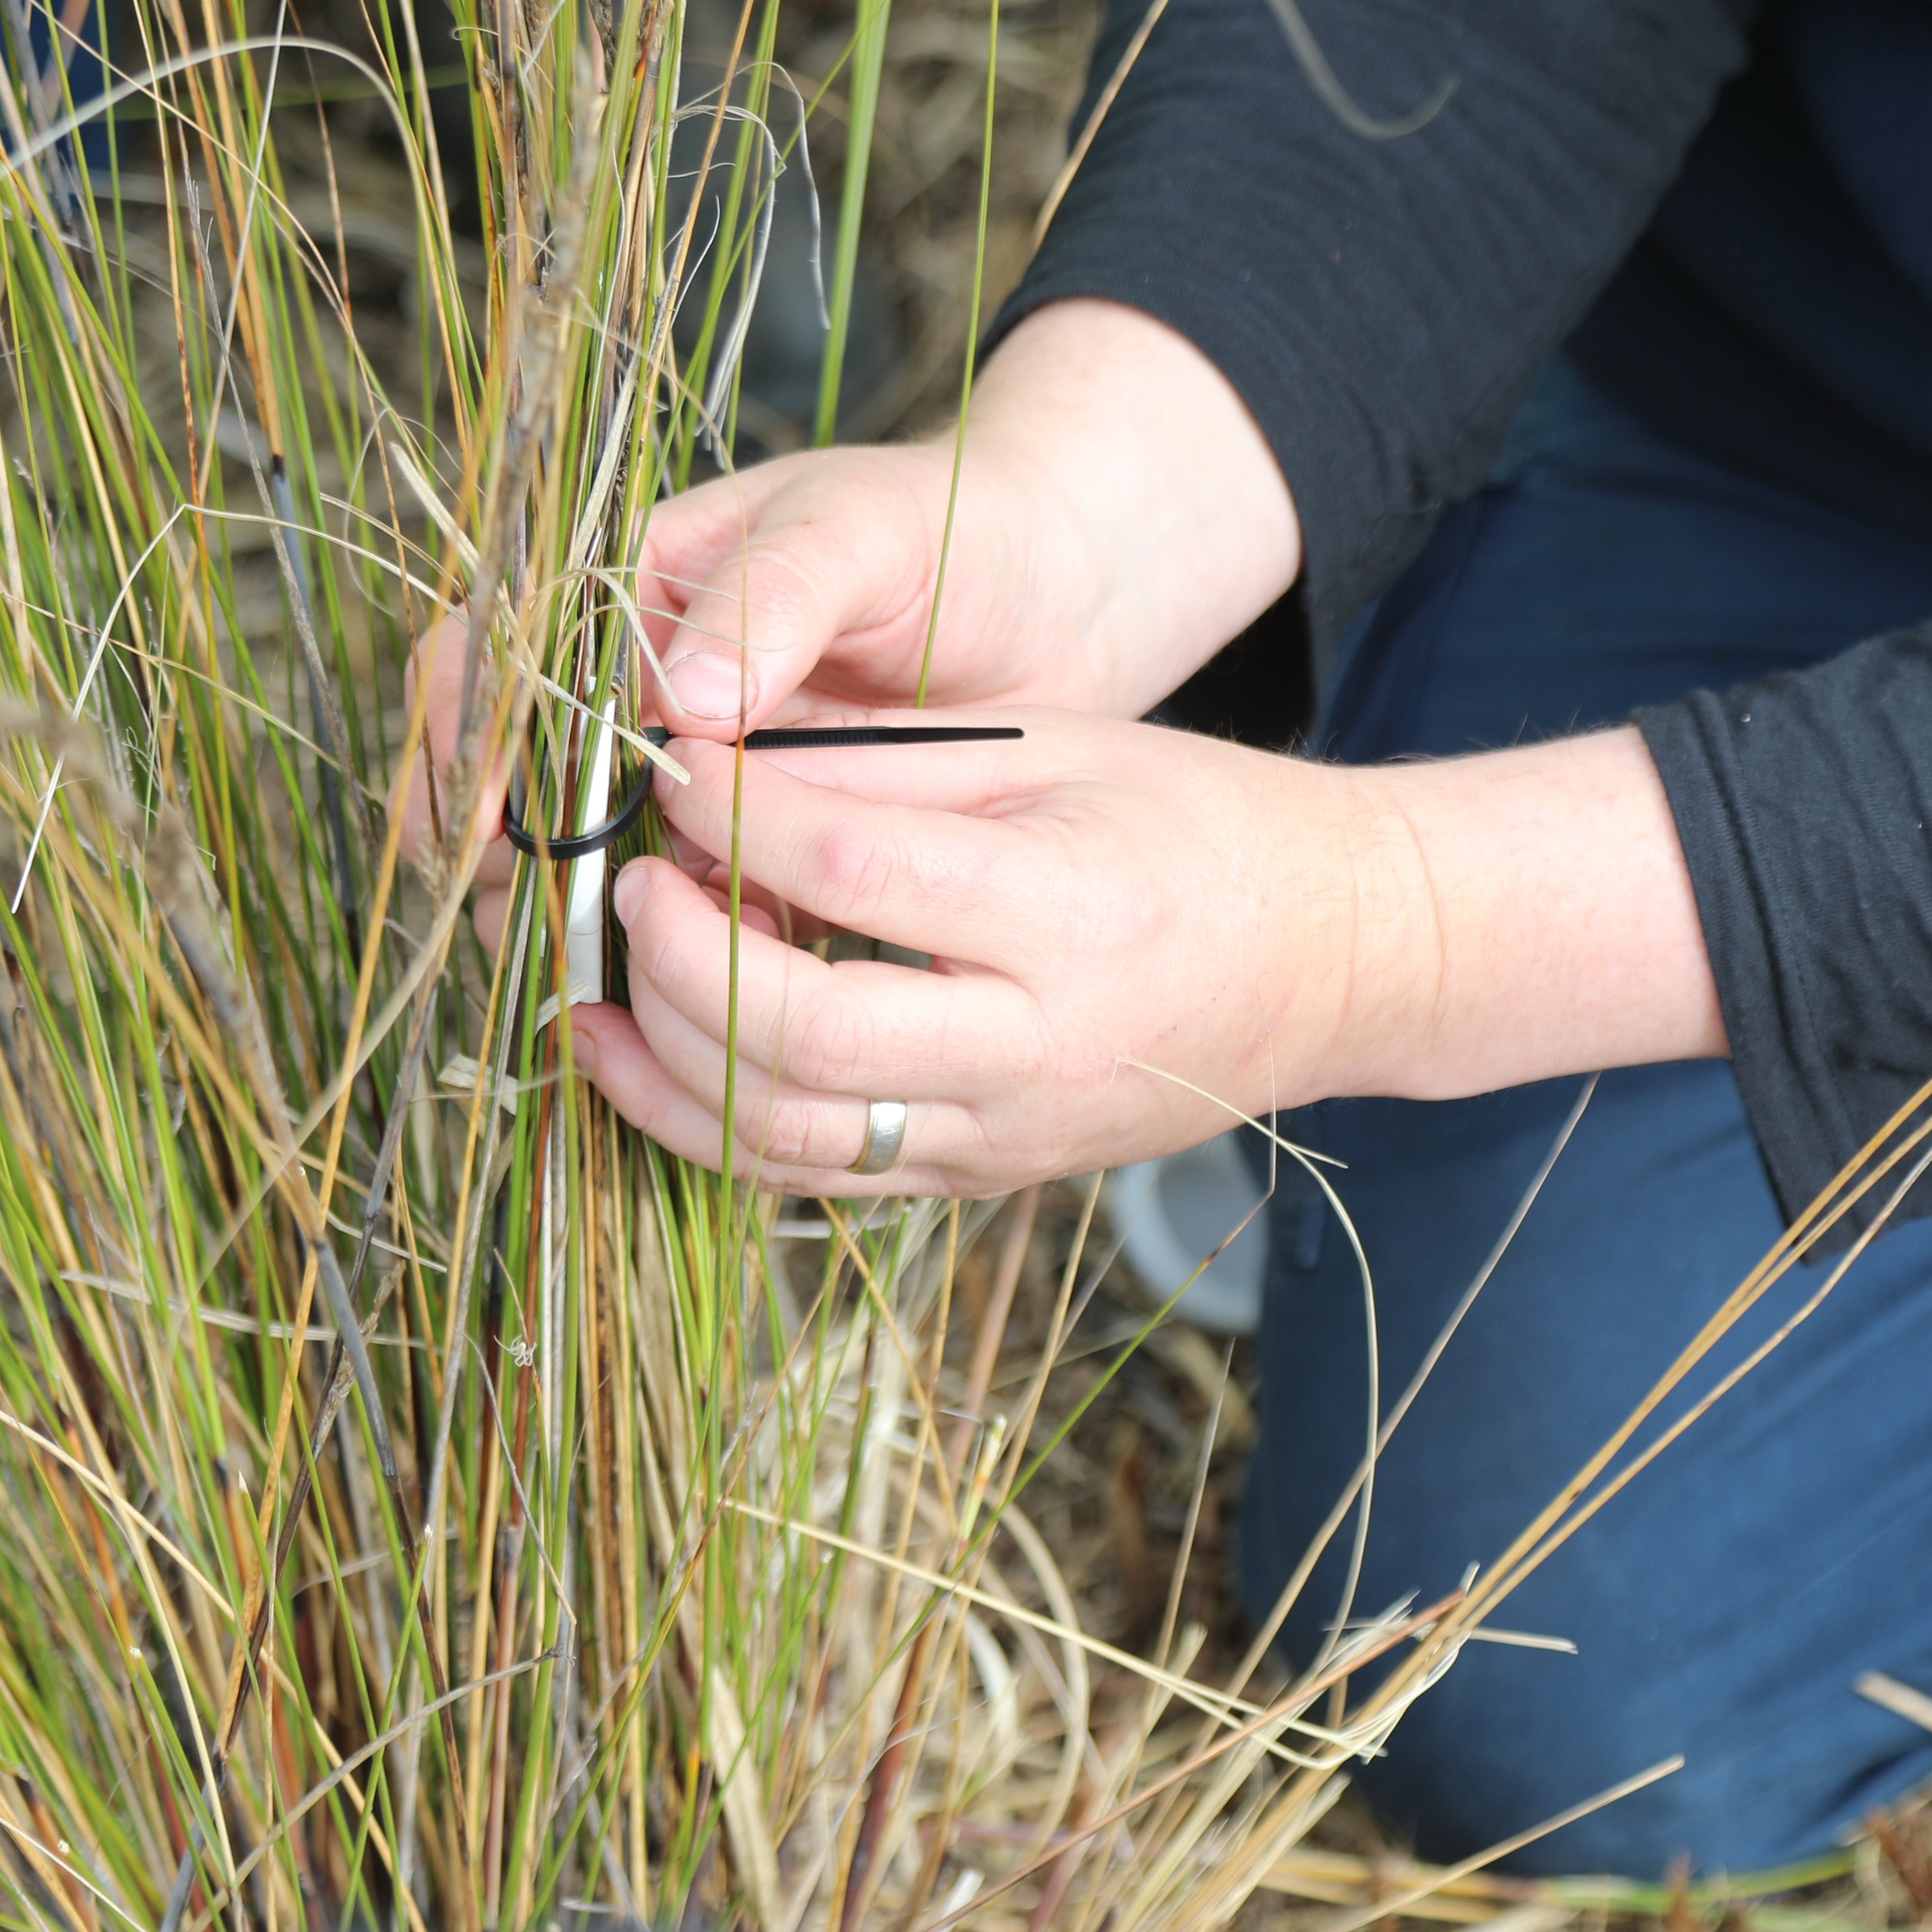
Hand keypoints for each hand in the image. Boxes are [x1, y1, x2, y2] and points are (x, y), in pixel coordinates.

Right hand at [398, 298, 1298, 931]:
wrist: (1064, 589)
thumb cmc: (952, 525)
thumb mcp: (858, 530)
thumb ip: (772, 597)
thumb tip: (682, 695)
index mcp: (634, 592)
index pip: (491, 658)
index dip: (464, 735)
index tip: (482, 806)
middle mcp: (643, 690)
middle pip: (516, 781)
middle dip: (510, 850)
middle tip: (536, 905)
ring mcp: (697, 775)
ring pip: (589, 859)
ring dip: (578, 913)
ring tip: (599, 957)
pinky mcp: (760, 847)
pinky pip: (684, 910)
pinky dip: (670, 953)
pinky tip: (680, 989)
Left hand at [565, 711, 1429, 1194]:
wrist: (1335, 958)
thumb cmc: (1201, 826)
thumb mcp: (1060, 751)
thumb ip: (886, 768)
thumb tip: (715, 765)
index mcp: (1069, 916)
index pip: (853, 872)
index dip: (735, 812)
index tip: (670, 759)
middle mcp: (1038, 1049)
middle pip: (799, 1032)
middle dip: (676, 953)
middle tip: (629, 877)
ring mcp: (1009, 1136)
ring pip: (787, 1135)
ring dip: (666, 1060)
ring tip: (596, 979)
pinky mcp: (985, 1180)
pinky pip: (818, 1176)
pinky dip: (713, 1123)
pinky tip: (646, 1057)